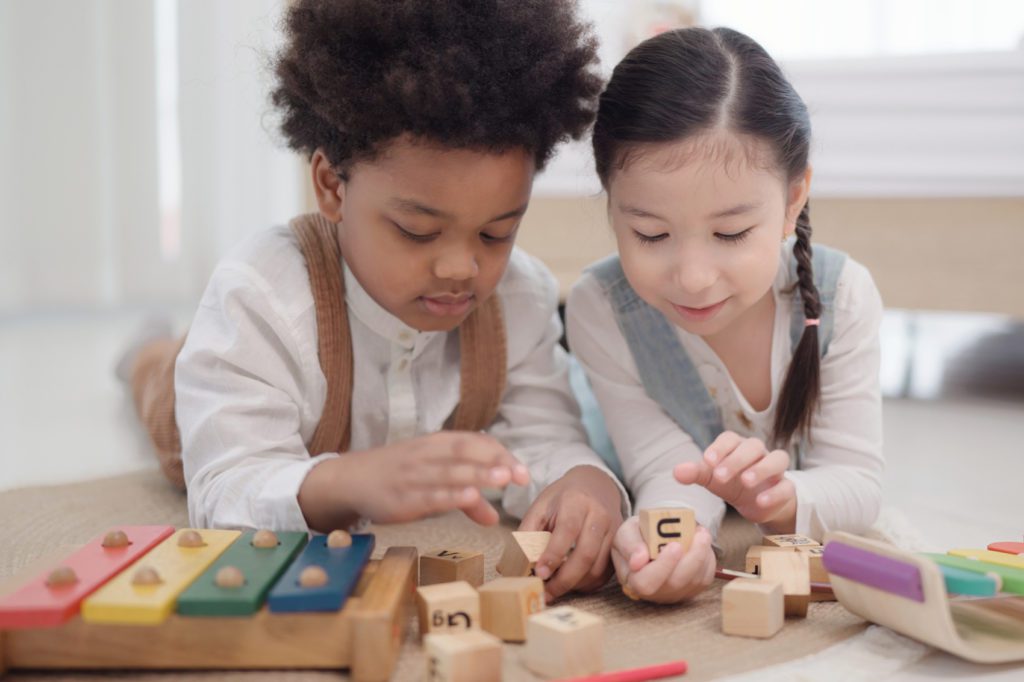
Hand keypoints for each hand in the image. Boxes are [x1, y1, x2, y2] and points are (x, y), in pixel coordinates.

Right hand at [299, 432, 528, 530]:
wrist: (351, 479)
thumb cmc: (399, 475)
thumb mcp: (433, 478)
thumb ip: (467, 497)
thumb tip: (495, 518)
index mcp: (437, 443)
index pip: (476, 443)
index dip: (501, 455)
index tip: (524, 472)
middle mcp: (427, 454)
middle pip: (466, 453)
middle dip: (495, 462)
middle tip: (521, 475)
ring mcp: (413, 475)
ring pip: (450, 471)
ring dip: (477, 474)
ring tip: (502, 479)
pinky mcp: (401, 497)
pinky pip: (429, 494)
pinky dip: (449, 494)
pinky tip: (468, 496)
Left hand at [518, 465, 623, 601]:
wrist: (595, 484)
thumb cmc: (563, 498)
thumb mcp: (541, 505)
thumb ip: (529, 530)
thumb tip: (518, 562)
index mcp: (576, 501)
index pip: (567, 530)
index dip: (553, 555)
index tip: (539, 574)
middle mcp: (599, 516)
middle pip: (585, 554)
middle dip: (564, 579)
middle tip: (546, 592)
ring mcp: (613, 531)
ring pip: (597, 568)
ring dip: (575, 585)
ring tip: (556, 589)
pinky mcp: (618, 546)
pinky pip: (605, 573)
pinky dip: (588, 584)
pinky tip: (572, 584)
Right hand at [610, 517, 714, 603]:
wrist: (650, 540)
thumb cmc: (637, 537)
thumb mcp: (626, 533)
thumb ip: (629, 545)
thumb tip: (638, 560)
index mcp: (633, 580)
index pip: (646, 583)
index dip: (662, 566)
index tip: (675, 545)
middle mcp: (654, 592)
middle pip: (675, 583)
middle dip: (692, 558)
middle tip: (700, 535)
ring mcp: (674, 593)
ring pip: (694, 581)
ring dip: (703, 555)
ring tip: (702, 533)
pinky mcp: (690, 590)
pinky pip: (705, 578)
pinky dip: (708, 559)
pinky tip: (702, 543)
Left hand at [673, 431, 795, 529]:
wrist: (757, 503)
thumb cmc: (731, 483)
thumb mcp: (712, 478)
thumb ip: (696, 473)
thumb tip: (676, 472)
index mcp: (737, 446)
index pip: (730, 438)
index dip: (719, 447)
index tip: (707, 461)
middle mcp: (759, 453)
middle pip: (753, 446)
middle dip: (736, 459)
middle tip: (720, 476)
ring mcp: (775, 470)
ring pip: (777, 459)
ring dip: (762, 469)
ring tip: (745, 481)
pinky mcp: (786, 488)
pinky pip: (787, 486)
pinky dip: (775, 493)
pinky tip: (760, 501)